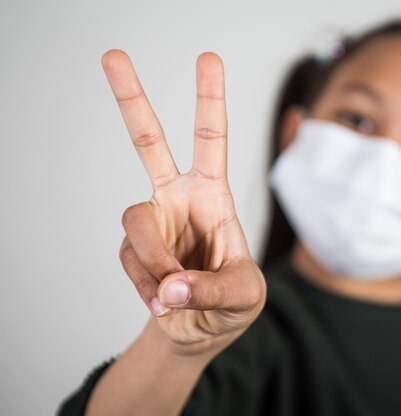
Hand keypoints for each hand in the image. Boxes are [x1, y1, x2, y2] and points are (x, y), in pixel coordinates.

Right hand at [101, 50, 265, 357]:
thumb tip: (171, 285)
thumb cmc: (233, 301)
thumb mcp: (244, 294)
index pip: (212, 140)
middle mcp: (178, 198)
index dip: (209, 100)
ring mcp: (152, 222)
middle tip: (112, 55)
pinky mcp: (133, 249)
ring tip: (174, 294)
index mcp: (213, 194)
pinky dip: (149, 289)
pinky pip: (132, 263)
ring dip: (156, 263)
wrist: (201, 330)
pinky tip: (164, 301)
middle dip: (131, 99)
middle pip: (148, 142)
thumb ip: (213, 289)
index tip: (207, 58)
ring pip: (135, 222)